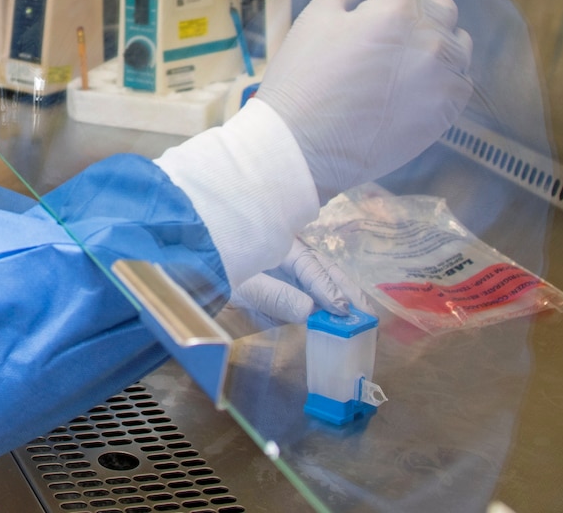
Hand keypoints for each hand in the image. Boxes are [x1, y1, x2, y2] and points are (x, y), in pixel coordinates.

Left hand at [229, 243, 365, 325]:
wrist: (195, 263)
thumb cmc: (216, 267)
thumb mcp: (242, 284)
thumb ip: (275, 296)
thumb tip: (311, 310)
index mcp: (280, 246)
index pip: (311, 268)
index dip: (328, 289)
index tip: (341, 309)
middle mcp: (290, 252)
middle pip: (325, 268)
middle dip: (348, 291)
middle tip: (368, 315)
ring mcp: (289, 265)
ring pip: (323, 276)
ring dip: (344, 295)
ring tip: (363, 316)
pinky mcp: (286, 281)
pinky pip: (312, 287)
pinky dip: (328, 300)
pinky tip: (339, 315)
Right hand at [255, 0, 472, 202]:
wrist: (303, 145)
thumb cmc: (302, 78)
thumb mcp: (315, 18)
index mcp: (397, 9)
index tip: (372, 5)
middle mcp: (431, 37)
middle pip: (441, 6)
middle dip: (416, 11)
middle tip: (385, 35)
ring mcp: (445, 76)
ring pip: (458, 43)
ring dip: (436, 43)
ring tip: (401, 64)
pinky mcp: (449, 111)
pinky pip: (460, 80)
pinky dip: (442, 78)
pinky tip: (410, 90)